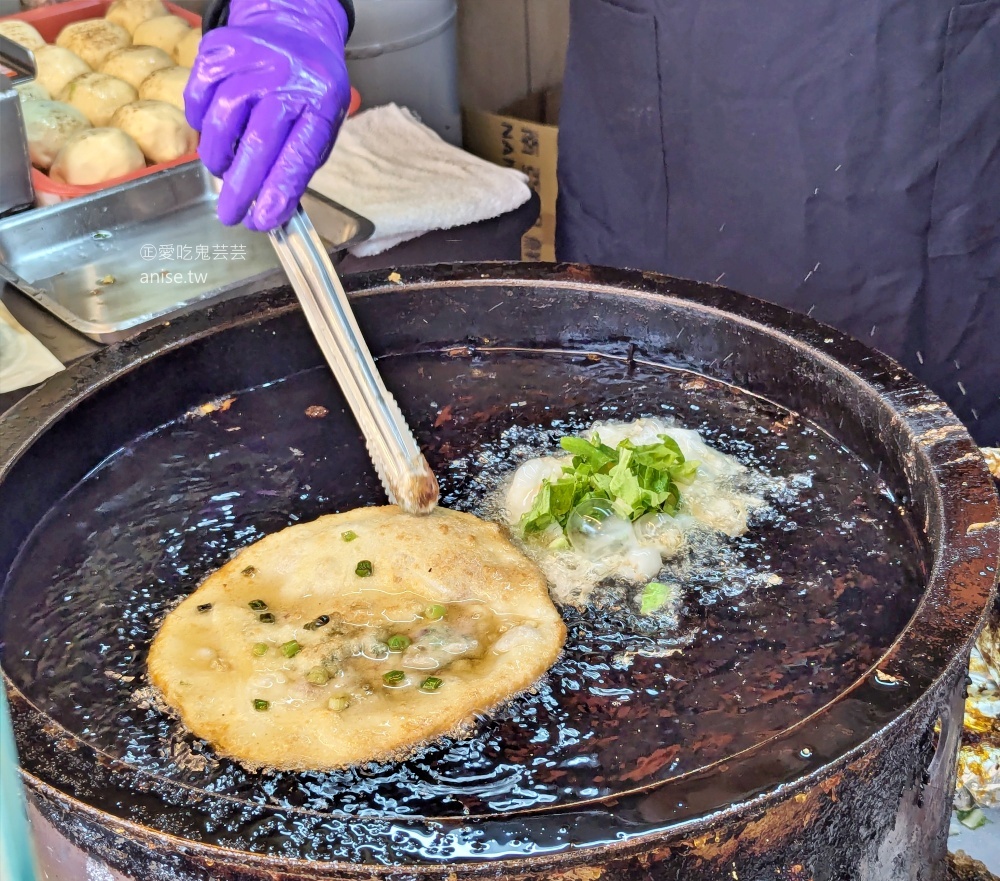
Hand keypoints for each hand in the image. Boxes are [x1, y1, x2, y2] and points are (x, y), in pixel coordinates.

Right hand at [184, 0, 350, 230]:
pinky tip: (212, 132)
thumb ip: (299, 162)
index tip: (263, 220)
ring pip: (222, 119)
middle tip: (230, 216)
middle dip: (241, 187)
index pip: (300, 154)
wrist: (294, 26)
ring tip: (223, 170)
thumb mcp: (321, 122)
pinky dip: (200, 123)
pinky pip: (197, 96)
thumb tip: (271, 209)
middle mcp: (287, 77)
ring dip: (219, 157)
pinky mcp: (219, 49)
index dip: (279, 191)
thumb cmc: (308, 90)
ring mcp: (251, 59)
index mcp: (321, 101)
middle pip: (259, 140)